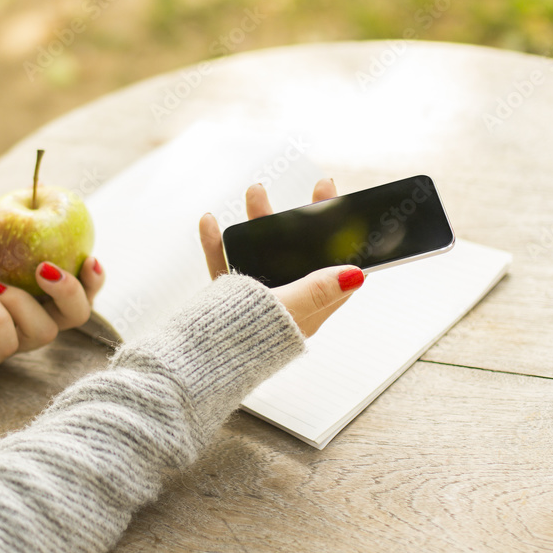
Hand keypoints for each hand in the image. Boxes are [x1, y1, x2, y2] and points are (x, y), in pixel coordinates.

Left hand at [0, 225, 104, 372]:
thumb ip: (16, 215)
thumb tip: (41, 191)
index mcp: (45, 291)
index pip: (85, 291)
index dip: (95, 279)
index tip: (89, 258)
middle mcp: (36, 316)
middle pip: (77, 316)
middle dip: (69, 292)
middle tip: (44, 268)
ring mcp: (14, 338)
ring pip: (43, 332)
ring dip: (24, 304)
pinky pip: (7, 344)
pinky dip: (0, 319)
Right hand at [198, 179, 364, 336]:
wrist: (196, 364)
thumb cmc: (248, 341)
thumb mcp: (289, 308)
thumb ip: (318, 289)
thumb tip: (356, 274)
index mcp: (308, 307)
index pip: (333, 264)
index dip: (339, 231)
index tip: (338, 201)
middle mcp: (285, 301)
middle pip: (297, 251)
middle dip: (297, 217)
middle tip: (312, 188)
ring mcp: (256, 299)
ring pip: (260, 251)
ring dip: (257, 222)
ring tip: (255, 192)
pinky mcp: (228, 300)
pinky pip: (226, 264)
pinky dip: (219, 244)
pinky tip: (211, 223)